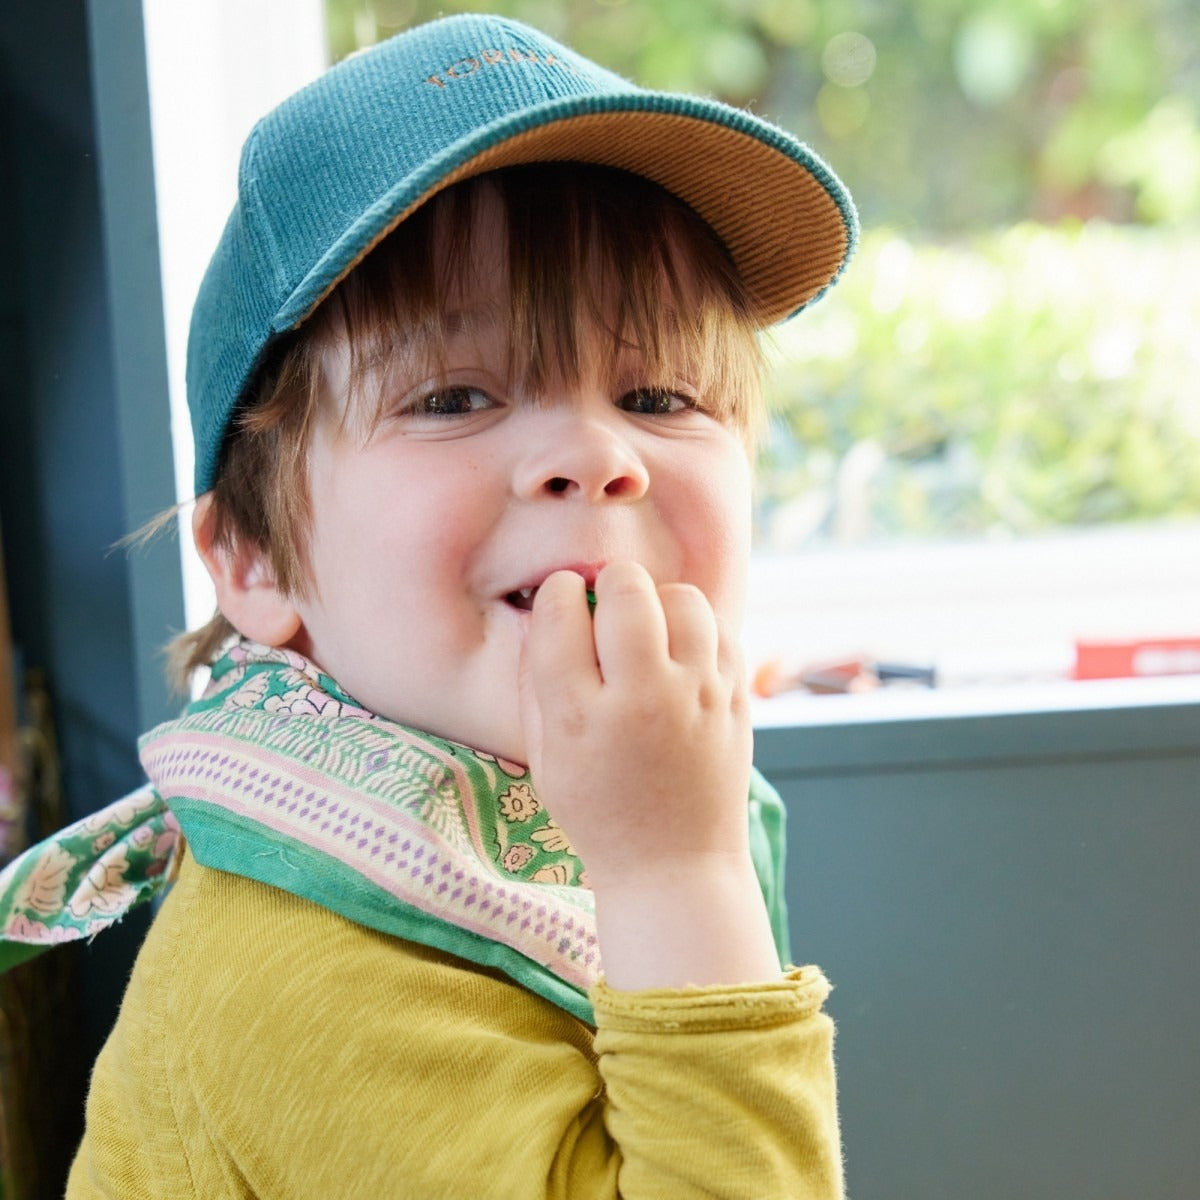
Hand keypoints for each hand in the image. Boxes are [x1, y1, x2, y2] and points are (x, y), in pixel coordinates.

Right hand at [519, 562, 780, 987]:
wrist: (675, 865)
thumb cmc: (598, 811)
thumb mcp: (544, 756)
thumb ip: (539, 681)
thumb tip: (551, 609)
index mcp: (579, 716)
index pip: (560, 611)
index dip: (557, 594)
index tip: (562, 603)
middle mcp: (642, 699)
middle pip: (627, 590)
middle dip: (610, 585)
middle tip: (607, 609)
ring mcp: (698, 697)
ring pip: (683, 598)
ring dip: (659, 602)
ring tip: (649, 630)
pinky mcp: (735, 699)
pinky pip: (720, 628)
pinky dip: (696, 630)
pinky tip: (680, 656)